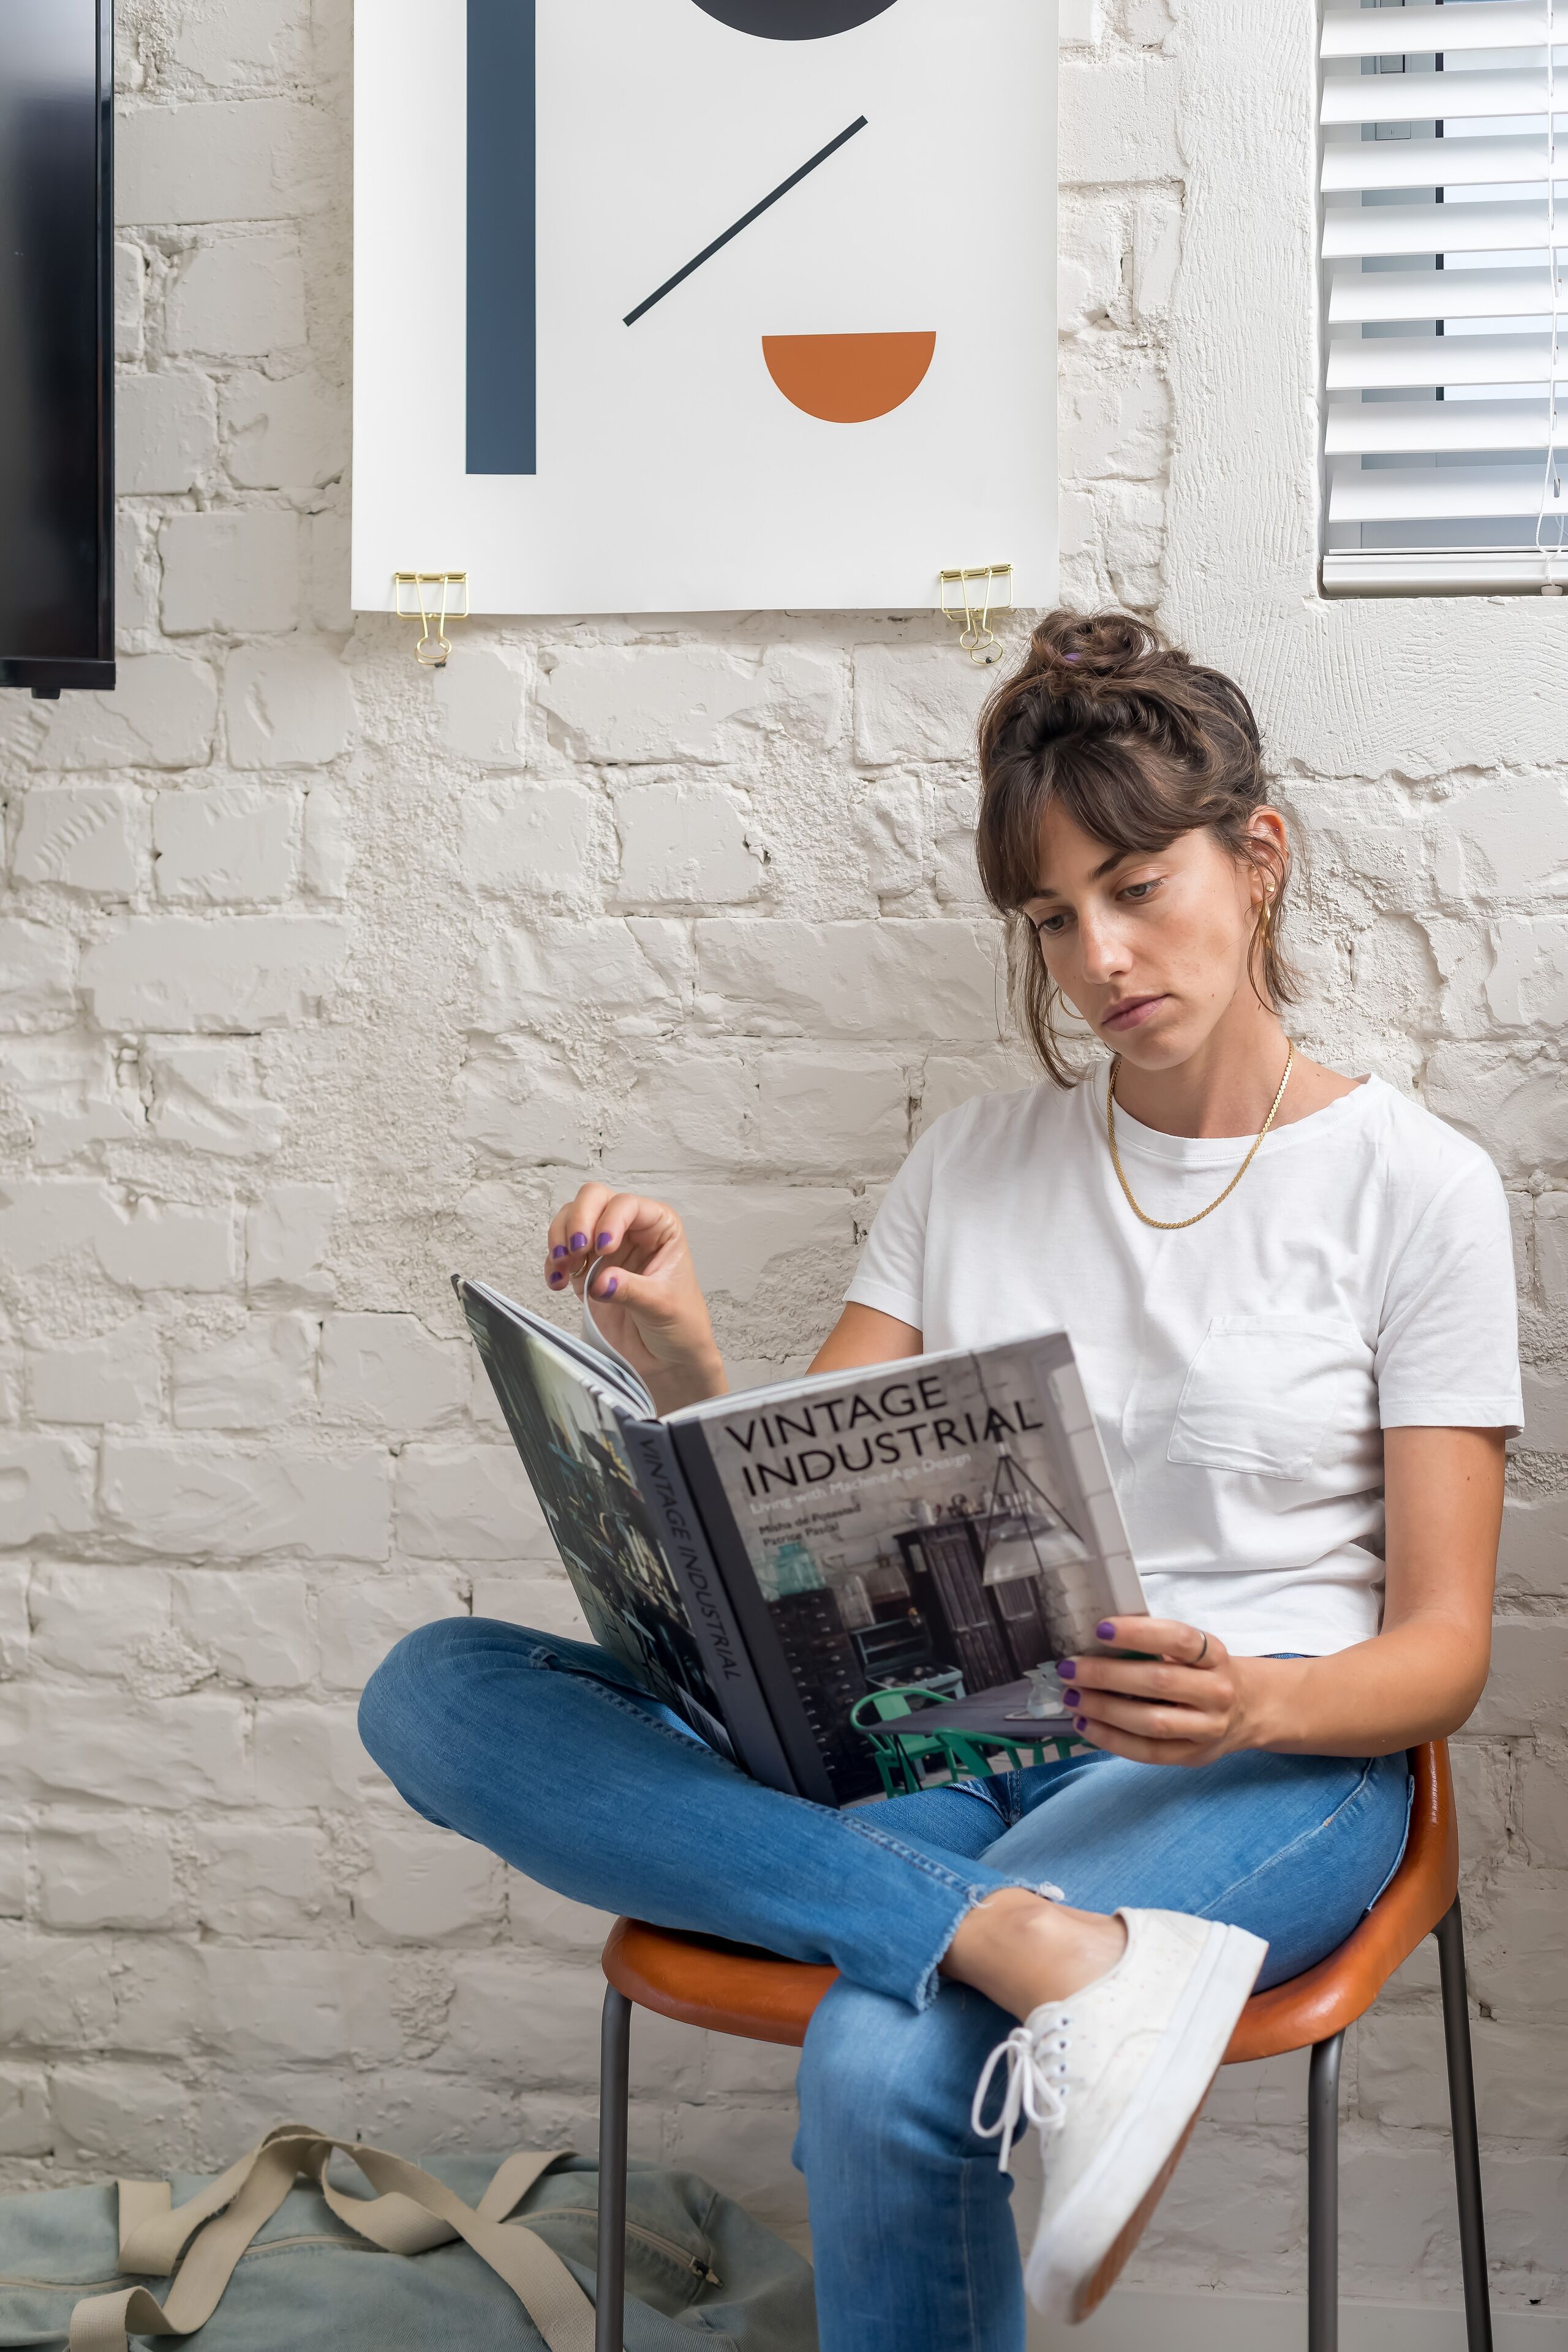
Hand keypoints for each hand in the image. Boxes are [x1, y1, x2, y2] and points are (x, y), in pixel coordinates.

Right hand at [543, 1185, 725, 1413]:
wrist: (667, 1360)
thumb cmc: (681, 1325)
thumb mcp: (663, 1305)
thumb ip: (632, 1290)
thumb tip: (601, 1281)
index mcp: (659, 1227)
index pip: (628, 1205)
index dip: (610, 1220)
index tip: (603, 1248)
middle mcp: (630, 1231)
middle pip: (594, 1199)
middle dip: (579, 1220)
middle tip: (576, 1250)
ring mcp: (605, 1249)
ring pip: (571, 1221)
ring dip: (561, 1239)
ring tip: (564, 1266)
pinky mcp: (587, 1272)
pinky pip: (561, 1254)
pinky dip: (552, 1263)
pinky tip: (556, 1282)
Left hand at [1057, 1619, 1258, 1767]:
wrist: (1249, 1708)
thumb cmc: (1205, 1672)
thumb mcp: (1195, 1651)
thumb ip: (1157, 1645)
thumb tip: (1095, 1640)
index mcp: (1215, 1655)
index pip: (1179, 1639)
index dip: (1139, 1633)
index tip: (1101, 1628)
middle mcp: (1216, 1692)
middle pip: (1158, 1682)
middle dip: (1107, 1675)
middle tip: (1070, 1668)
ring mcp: (1207, 1728)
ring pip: (1152, 1722)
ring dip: (1104, 1710)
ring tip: (1072, 1698)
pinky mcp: (1193, 1756)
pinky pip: (1148, 1752)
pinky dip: (1112, 1740)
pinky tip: (1085, 1726)